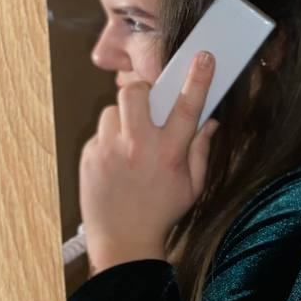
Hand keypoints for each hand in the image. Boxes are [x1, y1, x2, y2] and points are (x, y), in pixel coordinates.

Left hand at [80, 51, 217, 271]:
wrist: (122, 241)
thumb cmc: (161, 214)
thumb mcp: (192, 187)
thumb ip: (202, 151)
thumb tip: (210, 123)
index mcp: (169, 154)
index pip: (187, 108)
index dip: (197, 80)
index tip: (203, 59)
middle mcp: (137, 147)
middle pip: (136, 93)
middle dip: (143, 91)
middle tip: (149, 105)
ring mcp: (109, 149)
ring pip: (114, 110)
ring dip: (124, 118)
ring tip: (131, 140)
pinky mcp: (89, 155)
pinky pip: (100, 132)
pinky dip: (111, 139)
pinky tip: (118, 161)